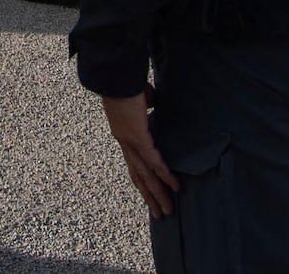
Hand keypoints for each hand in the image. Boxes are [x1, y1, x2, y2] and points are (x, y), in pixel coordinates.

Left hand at [101, 91, 178, 216]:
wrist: (115, 75)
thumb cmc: (126, 83)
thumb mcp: (139, 99)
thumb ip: (146, 106)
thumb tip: (154, 104)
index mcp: (123, 134)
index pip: (133, 163)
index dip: (142, 179)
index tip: (150, 193)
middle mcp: (124, 142)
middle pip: (138, 175)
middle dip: (149, 196)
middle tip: (159, 214)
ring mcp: (129, 141)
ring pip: (145, 174)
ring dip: (157, 193)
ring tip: (166, 210)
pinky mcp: (138, 137)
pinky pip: (153, 161)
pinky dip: (164, 175)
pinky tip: (174, 187)